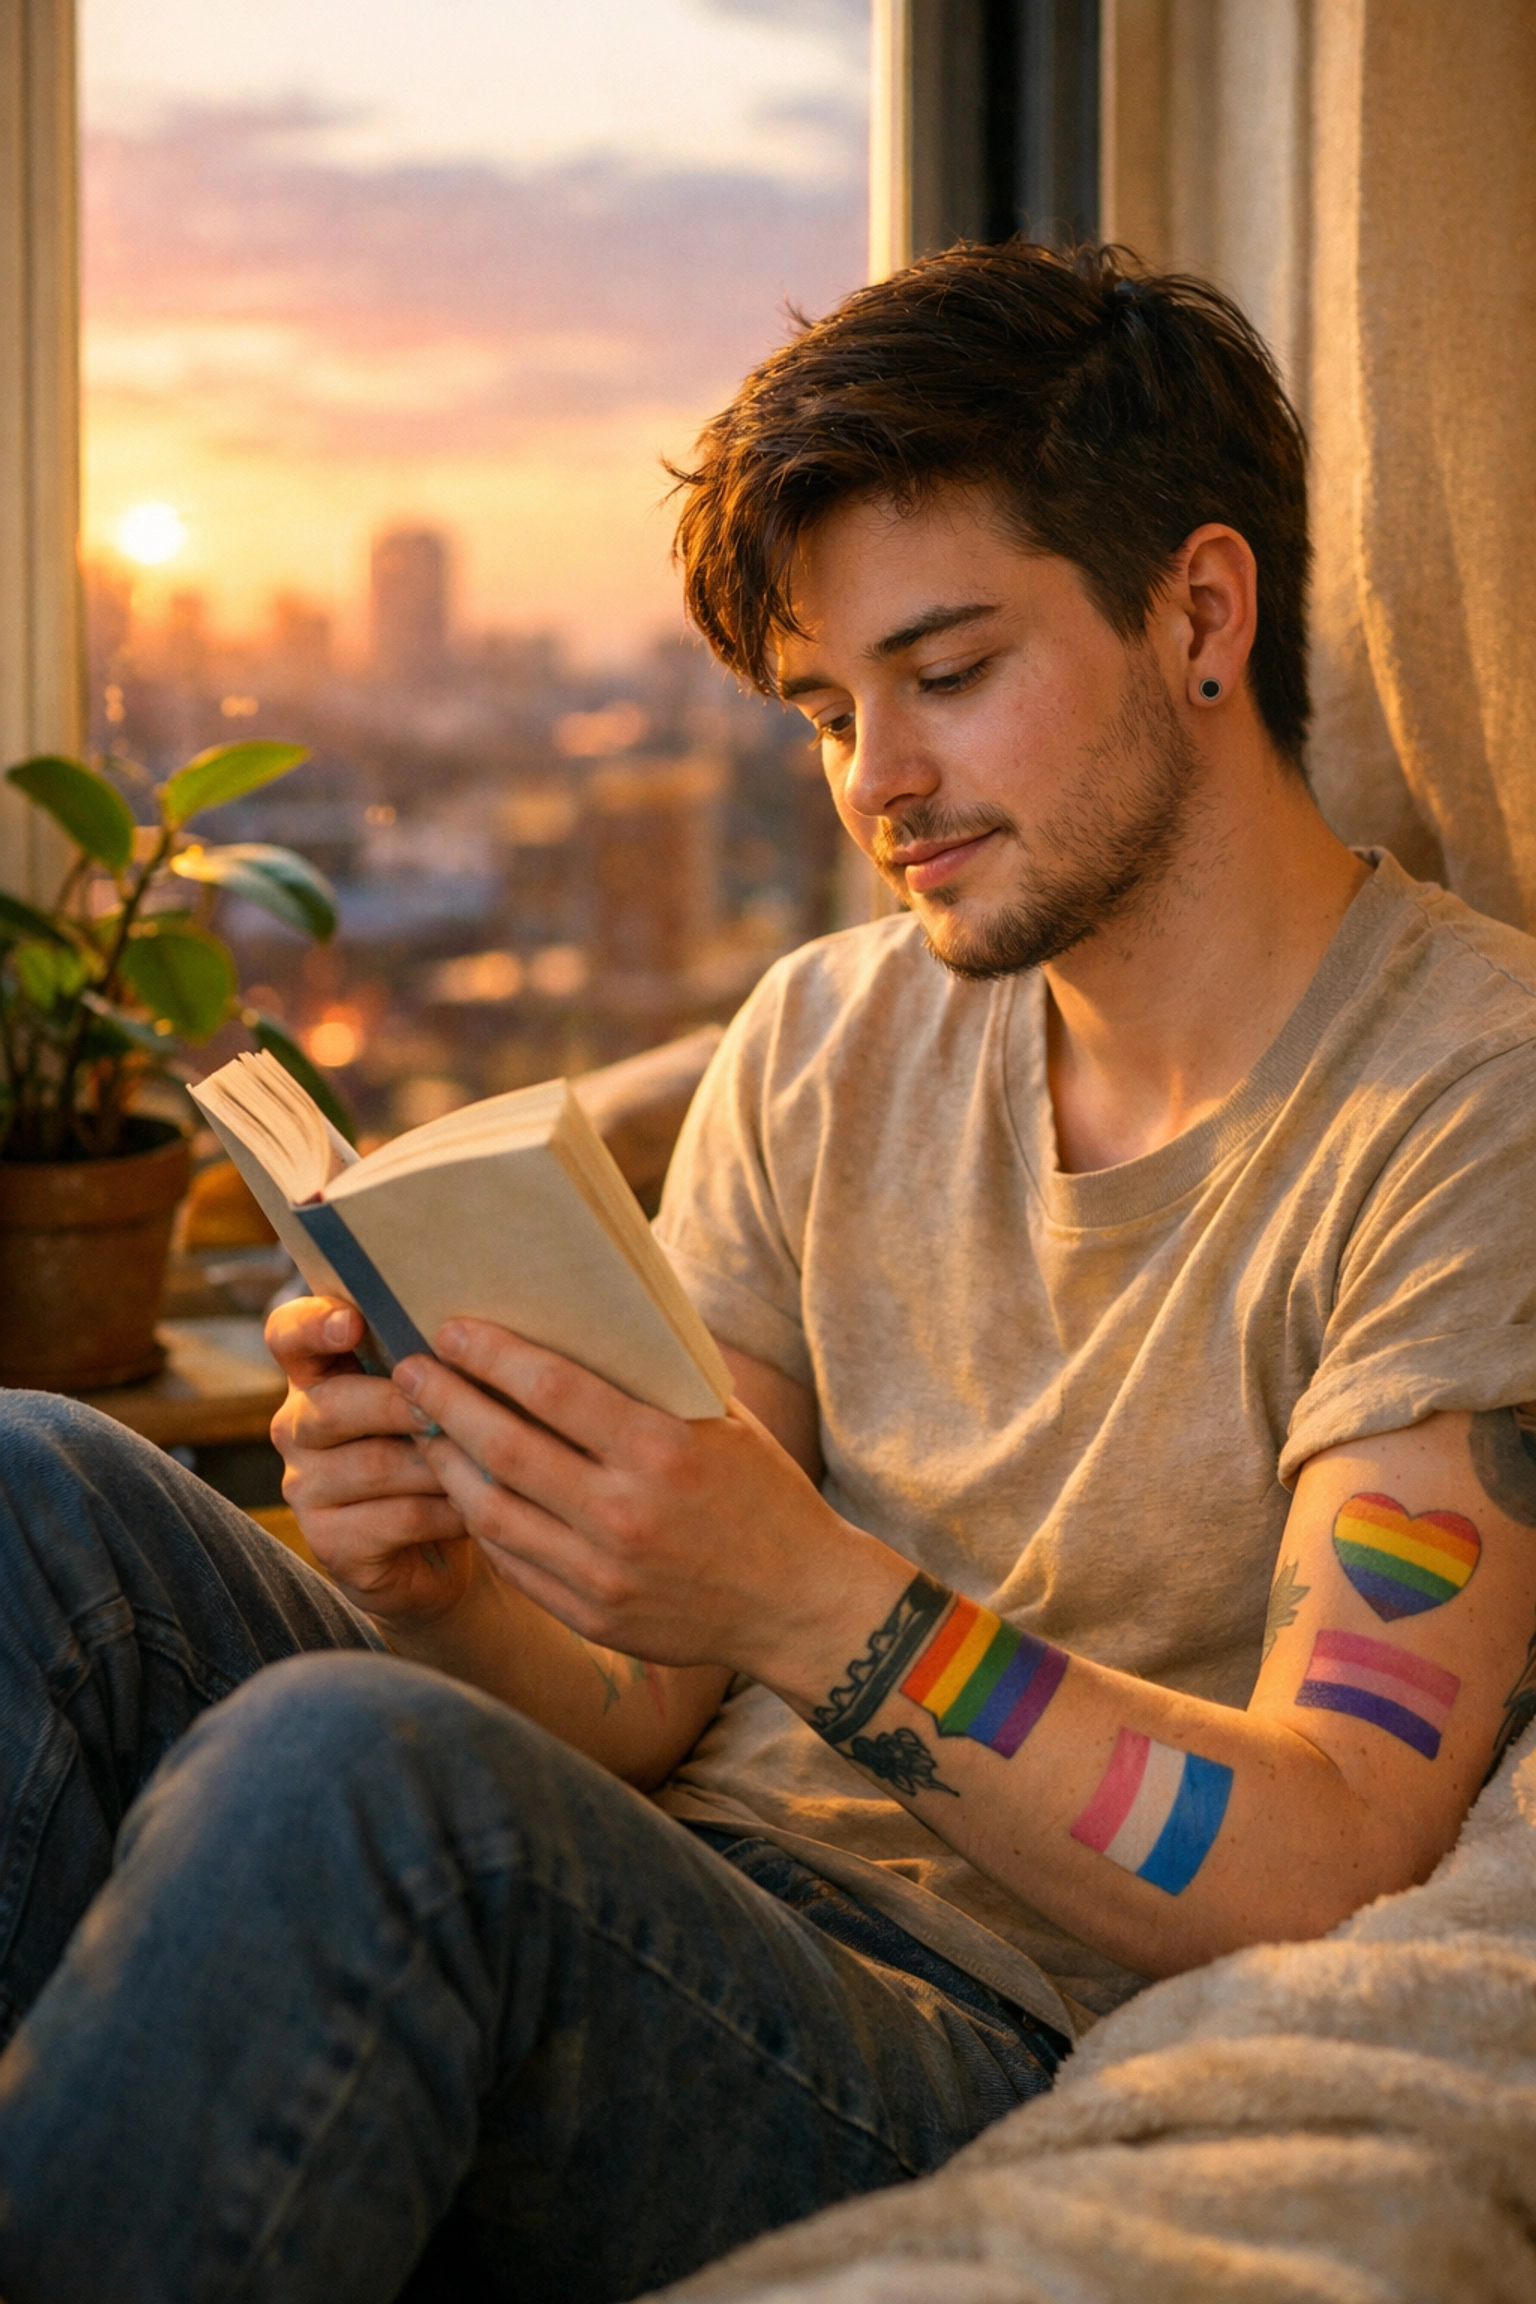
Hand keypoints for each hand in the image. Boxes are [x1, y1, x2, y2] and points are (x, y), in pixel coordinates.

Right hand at [266, 1296, 476, 1624]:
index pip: (288, 1335)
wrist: (440, 1549)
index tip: (352, 1323)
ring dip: (440, 1462)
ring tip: (490, 1460)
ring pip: (374, 1464)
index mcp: (318, 1374)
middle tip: (451, 1407)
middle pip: (333, 1405)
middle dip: (401, 1403)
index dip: (313, 1325)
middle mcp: (298, 1427)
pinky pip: (397, 1517)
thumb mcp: (438, 1396)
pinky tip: (481, 1507)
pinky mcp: (329, 1542)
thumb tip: (477, 1335)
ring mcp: (306, 1487)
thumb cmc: (443, 1450)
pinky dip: (448, 1510)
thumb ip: (436, 1362)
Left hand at [391, 1317, 901, 1681]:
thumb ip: (652, 1383)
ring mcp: (603, 1573)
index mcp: (664, 1450)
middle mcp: (627, 1513)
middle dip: (445, 1401)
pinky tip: (465, 1490)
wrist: (798, 1604)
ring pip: (492, 1510)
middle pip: (504, 1446)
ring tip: (425, 1429)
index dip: (491, 1354)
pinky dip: (481, 1520)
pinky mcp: (591, 1616)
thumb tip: (574, 1323)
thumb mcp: (722, 1423)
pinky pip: (512, 1562)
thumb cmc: (762, 1494)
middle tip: (409, 1371)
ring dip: (447, 1463)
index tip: (451, 1330)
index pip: (552, 1389)